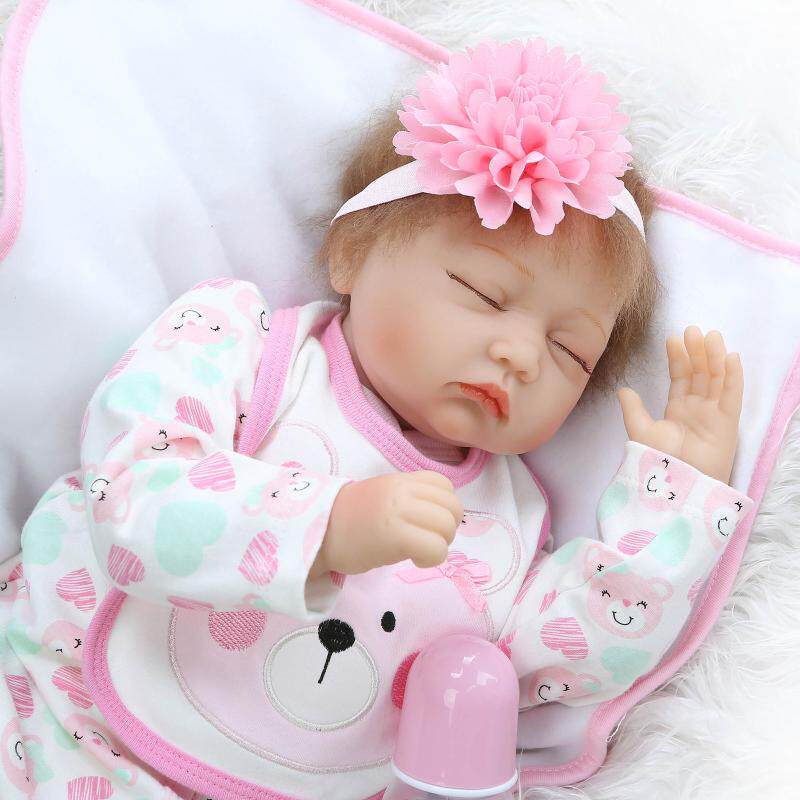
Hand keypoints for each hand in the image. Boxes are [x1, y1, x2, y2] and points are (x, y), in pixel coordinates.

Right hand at [309, 470, 462, 577]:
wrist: (318, 534)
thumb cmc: (351, 520)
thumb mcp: (384, 496)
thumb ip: (411, 498)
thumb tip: (440, 517)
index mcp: (402, 480)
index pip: (445, 486)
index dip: (444, 507)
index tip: (427, 523)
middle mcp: (403, 492)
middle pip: (452, 507)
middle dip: (447, 529)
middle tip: (426, 540)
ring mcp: (400, 513)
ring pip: (447, 527)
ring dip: (440, 544)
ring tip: (419, 550)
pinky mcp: (396, 537)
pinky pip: (436, 548)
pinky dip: (432, 559)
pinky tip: (414, 560)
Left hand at [616, 326, 743, 483]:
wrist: (675, 484)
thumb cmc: (659, 461)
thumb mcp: (641, 431)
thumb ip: (633, 409)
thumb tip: (622, 389)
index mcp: (678, 410)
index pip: (680, 377)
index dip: (678, 358)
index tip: (673, 338)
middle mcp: (697, 409)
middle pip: (700, 374)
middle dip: (696, 352)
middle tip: (692, 329)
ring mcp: (713, 415)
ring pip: (716, 380)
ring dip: (714, 357)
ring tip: (710, 336)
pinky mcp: (727, 423)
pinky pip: (732, 396)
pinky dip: (732, 377)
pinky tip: (730, 358)